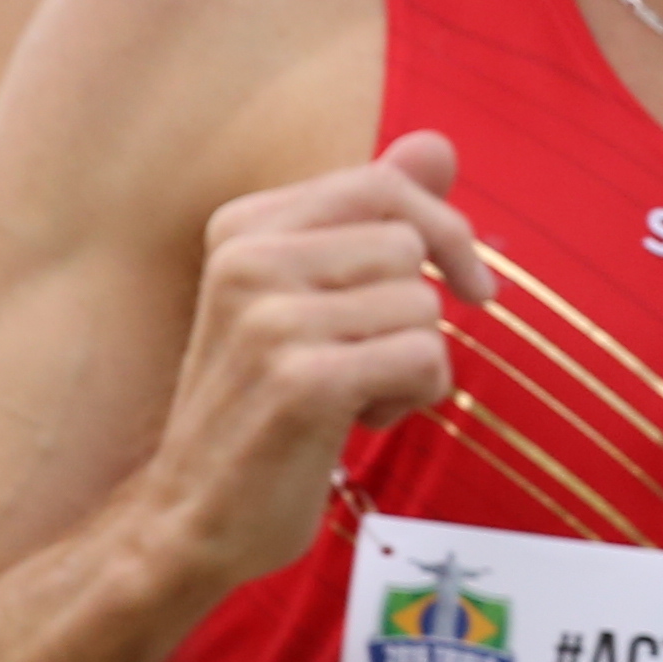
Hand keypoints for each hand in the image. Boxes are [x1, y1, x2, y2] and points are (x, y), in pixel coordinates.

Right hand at [133, 131, 496, 593]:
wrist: (192, 517)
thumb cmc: (262, 407)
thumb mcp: (306, 299)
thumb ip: (369, 218)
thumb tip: (440, 143)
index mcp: (243, 226)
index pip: (385, 184)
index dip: (447, 231)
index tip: (470, 287)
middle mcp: (248, 259)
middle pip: (411, 247)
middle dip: (418, 312)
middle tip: (370, 362)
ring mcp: (270, 319)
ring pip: (423, 306)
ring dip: (417, 363)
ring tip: (356, 396)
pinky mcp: (302, 380)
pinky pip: (424, 358)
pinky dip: (416, 397)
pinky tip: (360, 423)